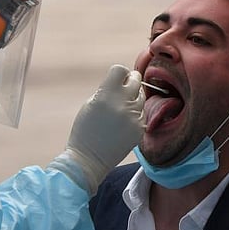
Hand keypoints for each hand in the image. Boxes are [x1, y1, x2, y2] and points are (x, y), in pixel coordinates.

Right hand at [48, 64, 144, 194]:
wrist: (88, 160)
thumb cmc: (86, 130)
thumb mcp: (90, 104)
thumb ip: (108, 90)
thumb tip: (125, 81)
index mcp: (105, 95)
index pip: (121, 69)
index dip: (119, 74)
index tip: (117, 79)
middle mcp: (122, 104)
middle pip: (136, 79)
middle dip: (130, 81)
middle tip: (123, 89)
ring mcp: (133, 117)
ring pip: (141, 96)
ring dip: (133, 99)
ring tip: (119, 111)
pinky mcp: (140, 128)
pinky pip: (142, 113)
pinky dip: (135, 115)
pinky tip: (123, 124)